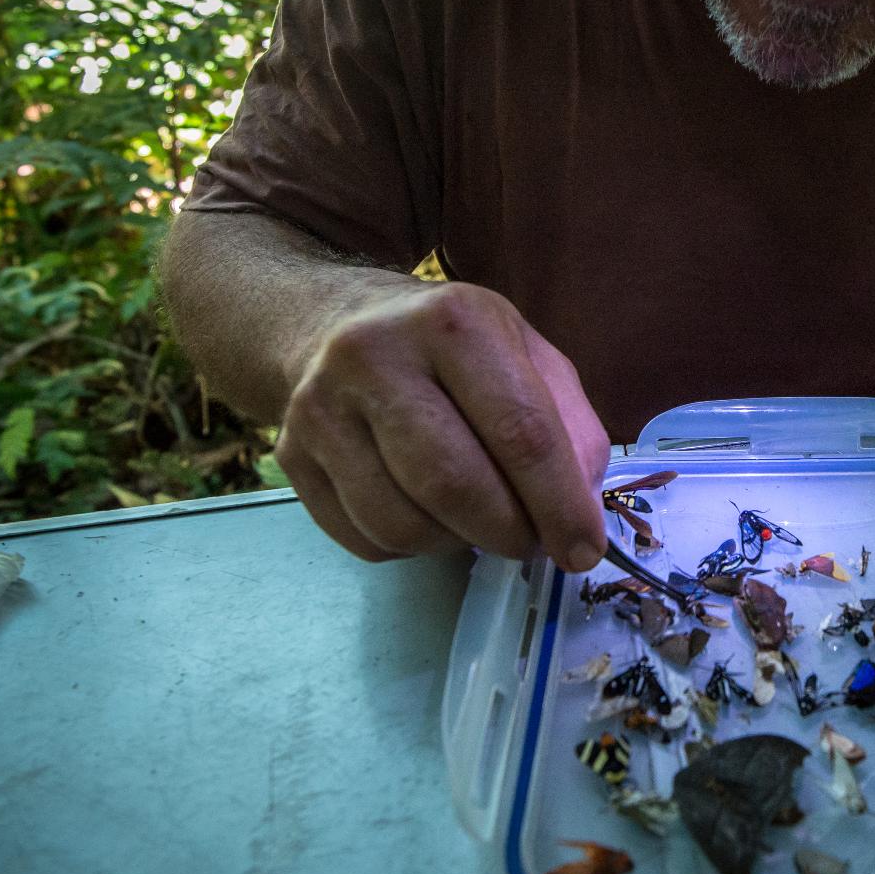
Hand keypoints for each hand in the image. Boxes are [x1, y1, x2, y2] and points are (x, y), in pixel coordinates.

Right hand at [275, 282, 610, 566]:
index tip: (583, 552)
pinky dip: (412, 547)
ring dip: (458, 544)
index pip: (520, 430)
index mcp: (454, 321)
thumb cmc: (450, 346)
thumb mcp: (524, 352)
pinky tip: (426, 512)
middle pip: (453, 484)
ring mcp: (322, 408)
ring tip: (477, 520)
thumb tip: (581, 513)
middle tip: (532, 543)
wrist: (331, 322)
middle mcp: (377, 356)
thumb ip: (569, 426)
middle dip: (508, 533)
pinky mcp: (292, 457)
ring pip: (403, 524)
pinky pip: (366, 539)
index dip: (560, 504)